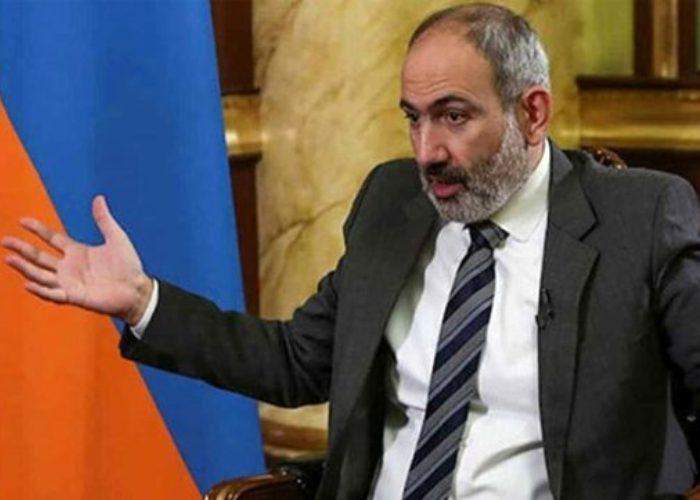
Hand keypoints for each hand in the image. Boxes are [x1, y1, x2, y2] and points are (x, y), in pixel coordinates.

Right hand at [1, 195, 152, 324]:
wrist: (137, 289)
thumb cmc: (128, 265)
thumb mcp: (116, 238)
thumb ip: (104, 220)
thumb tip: (98, 198)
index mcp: (77, 252)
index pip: (51, 239)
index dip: (38, 230)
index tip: (22, 220)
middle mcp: (69, 267)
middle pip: (40, 257)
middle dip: (22, 249)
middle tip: (5, 240)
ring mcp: (70, 282)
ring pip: (41, 275)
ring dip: (25, 268)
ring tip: (9, 259)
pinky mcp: (75, 296)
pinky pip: (54, 294)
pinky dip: (41, 290)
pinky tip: (28, 283)